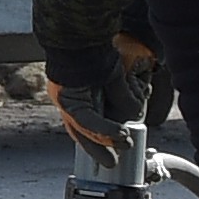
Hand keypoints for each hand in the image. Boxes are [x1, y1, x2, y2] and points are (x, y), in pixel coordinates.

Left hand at [41, 41, 141, 160]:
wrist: (84, 35)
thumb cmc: (100, 53)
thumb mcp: (115, 79)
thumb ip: (122, 98)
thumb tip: (133, 115)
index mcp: (77, 93)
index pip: (87, 122)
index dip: (100, 137)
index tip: (114, 147)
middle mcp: (68, 98)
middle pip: (81, 130)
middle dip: (99, 148)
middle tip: (112, 162)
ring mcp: (65, 99)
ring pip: (85, 128)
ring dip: (106, 139)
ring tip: (125, 144)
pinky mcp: (69, 98)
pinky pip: (87, 120)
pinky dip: (104, 129)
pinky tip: (121, 133)